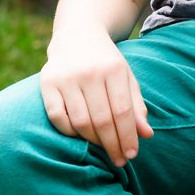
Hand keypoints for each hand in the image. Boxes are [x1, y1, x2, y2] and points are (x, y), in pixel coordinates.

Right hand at [39, 28, 152, 166]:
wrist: (77, 34)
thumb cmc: (107, 62)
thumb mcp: (126, 77)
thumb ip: (136, 105)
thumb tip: (147, 134)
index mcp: (114, 69)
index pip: (123, 111)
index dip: (128, 136)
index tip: (131, 154)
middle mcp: (89, 72)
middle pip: (102, 119)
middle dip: (112, 144)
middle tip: (119, 160)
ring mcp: (66, 77)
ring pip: (80, 121)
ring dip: (93, 141)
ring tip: (103, 147)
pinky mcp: (47, 83)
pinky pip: (58, 117)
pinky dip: (69, 132)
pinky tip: (80, 135)